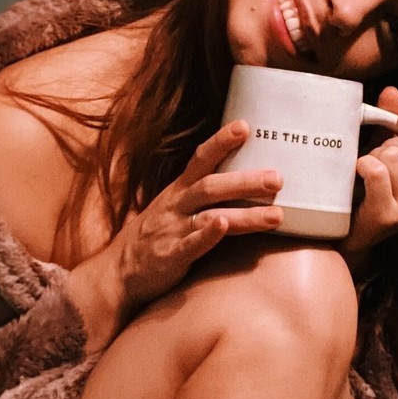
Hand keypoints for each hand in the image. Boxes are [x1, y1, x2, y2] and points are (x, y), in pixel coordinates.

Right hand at [111, 120, 283, 308]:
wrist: (118, 272)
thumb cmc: (156, 236)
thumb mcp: (174, 207)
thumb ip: (202, 193)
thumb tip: (243, 178)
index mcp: (178, 190)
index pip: (200, 159)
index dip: (221, 142)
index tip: (244, 126)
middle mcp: (176, 205)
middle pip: (212, 186)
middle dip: (246, 181)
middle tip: (278, 179)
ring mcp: (173, 230)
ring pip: (211, 215)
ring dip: (245, 214)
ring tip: (276, 215)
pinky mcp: (171, 257)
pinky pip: (191, 244)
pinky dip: (207, 235)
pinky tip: (223, 226)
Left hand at [343, 87, 397, 265]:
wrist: (346, 231)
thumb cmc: (369, 187)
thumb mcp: (386, 150)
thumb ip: (393, 122)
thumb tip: (391, 92)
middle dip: (388, 144)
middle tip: (376, 160)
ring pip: (393, 157)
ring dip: (372, 157)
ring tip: (366, 174)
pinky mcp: (391, 217)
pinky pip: (376, 172)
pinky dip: (361, 166)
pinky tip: (357, 178)